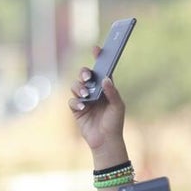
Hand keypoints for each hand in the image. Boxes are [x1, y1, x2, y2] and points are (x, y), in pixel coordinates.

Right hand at [68, 48, 128, 164]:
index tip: (97, 48)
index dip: (99, 59)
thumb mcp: (117, 107)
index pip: (102, 70)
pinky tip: (82, 106)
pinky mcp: (77, 110)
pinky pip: (72, 101)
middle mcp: (94, 92)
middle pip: (85, 76)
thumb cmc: (115, 123)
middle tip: (87, 75)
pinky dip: (76, 102)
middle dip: (84, 73)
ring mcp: (85, 100)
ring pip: (76, 86)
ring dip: (79, 87)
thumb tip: (106, 78)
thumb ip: (112, 92)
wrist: (106, 141)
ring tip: (86, 94)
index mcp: (106, 88)